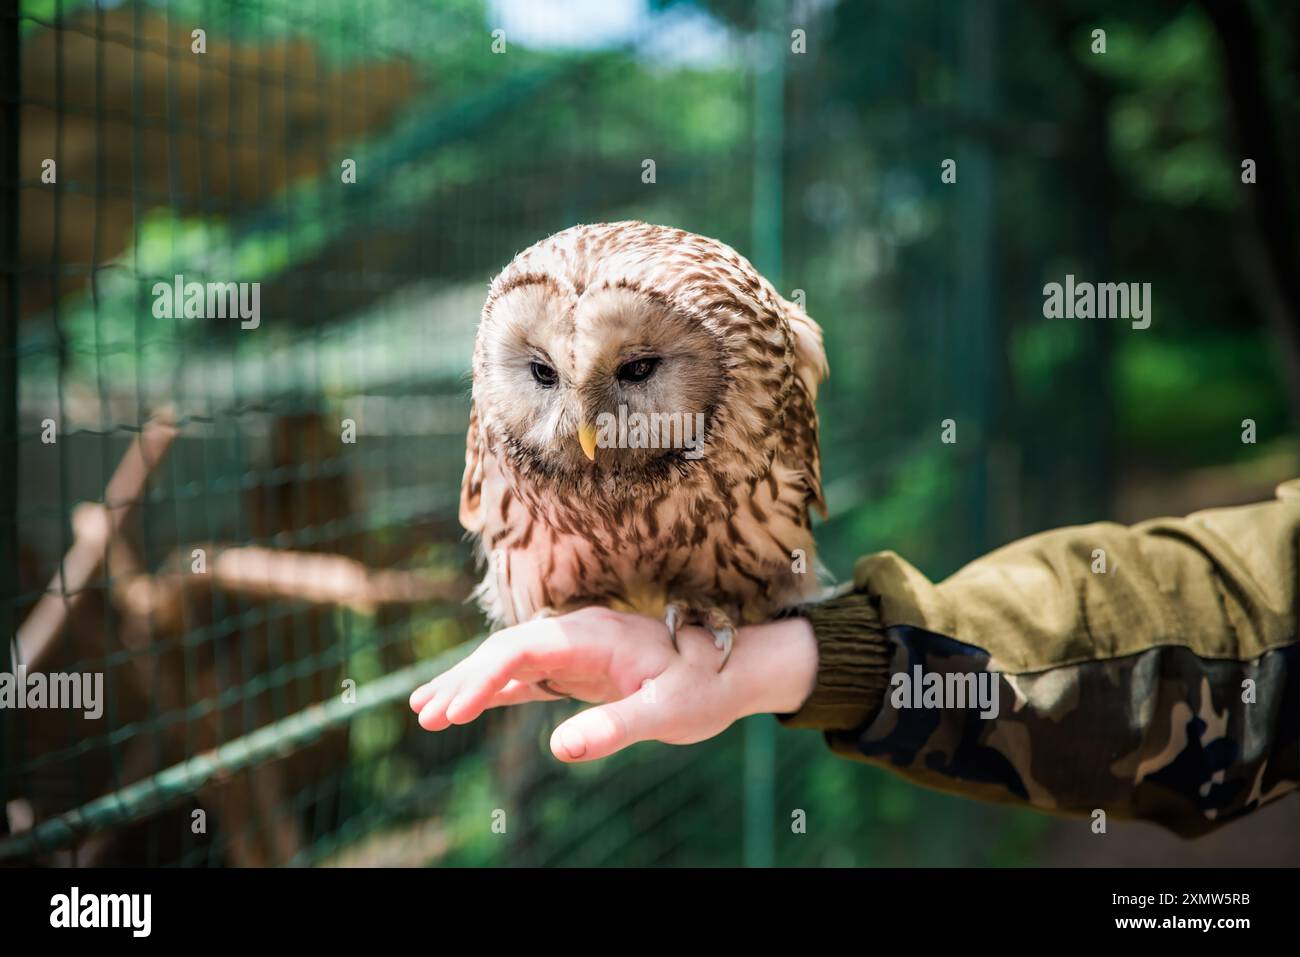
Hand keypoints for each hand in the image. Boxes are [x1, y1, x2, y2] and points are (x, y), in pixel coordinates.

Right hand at [408, 606, 818, 761]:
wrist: (734, 669)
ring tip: (425, 711)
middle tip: (425, 715)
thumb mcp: (667, 713)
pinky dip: (494, 692)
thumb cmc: (705, 687)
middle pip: (506, 651)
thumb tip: (558, 749)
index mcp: (594, 635)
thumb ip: (614, 728)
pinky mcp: (579, 670)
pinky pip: (527, 678)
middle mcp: (578, 634)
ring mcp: (575, 650)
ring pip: (509, 662)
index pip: (524, 648)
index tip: (455, 709)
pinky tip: (465, 707)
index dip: (484, 676)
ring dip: (470, 685)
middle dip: (464, 681)